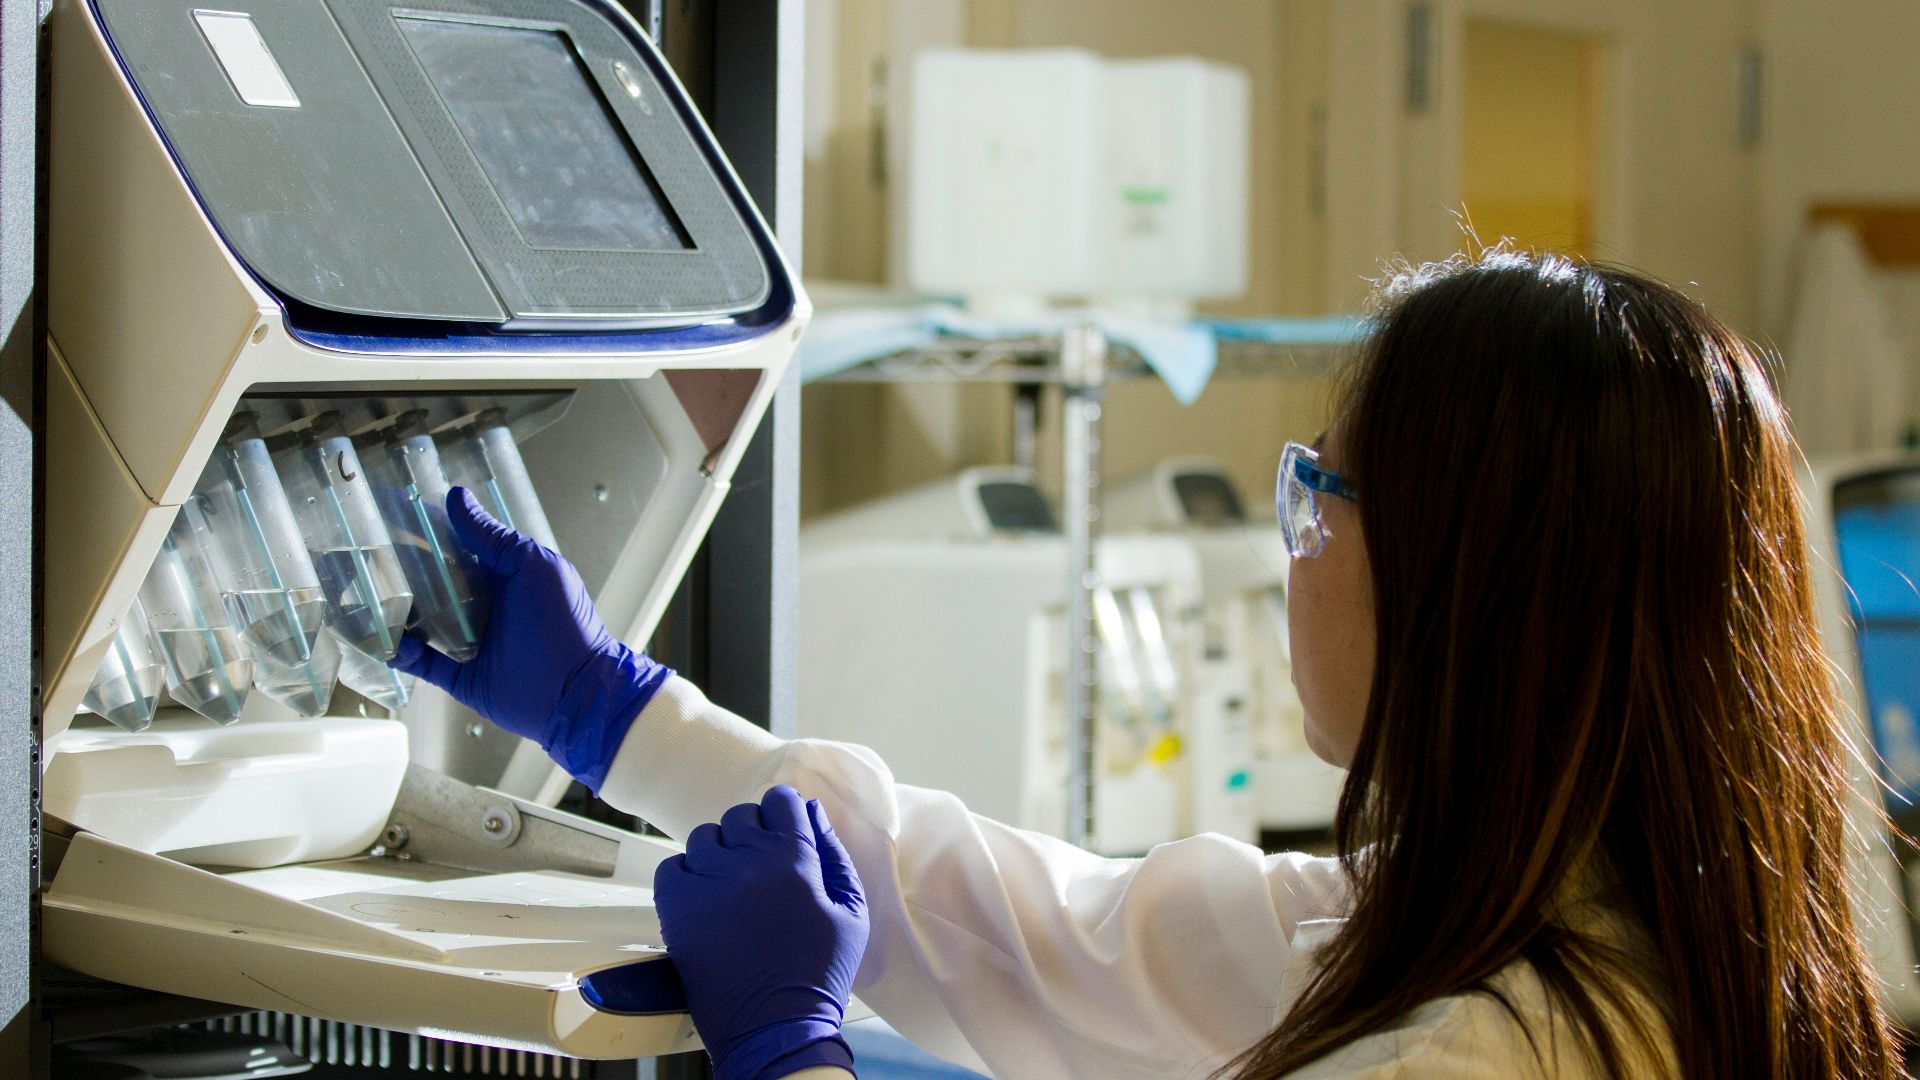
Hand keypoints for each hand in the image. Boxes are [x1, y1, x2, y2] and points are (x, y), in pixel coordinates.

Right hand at [390, 487, 670, 789]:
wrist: (575, 692)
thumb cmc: (564, 622)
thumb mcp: (532, 566)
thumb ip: (493, 537)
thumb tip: (458, 498)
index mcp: (503, 576)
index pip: (458, 548)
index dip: (428, 533)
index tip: (393, 513)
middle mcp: (485, 606)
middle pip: (434, 584)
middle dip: (403, 572)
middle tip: (365, 556)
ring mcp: (472, 642)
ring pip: (424, 622)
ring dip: (398, 612)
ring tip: (365, 597)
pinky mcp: (463, 676)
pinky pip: (424, 663)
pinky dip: (403, 653)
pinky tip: (387, 640)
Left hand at [654, 786, 867, 1079]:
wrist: (774, 1028)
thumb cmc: (818, 974)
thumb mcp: (850, 912)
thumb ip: (834, 855)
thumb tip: (812, 814)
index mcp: (795, 859)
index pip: (779, 800)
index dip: (781, 813)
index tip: (780, 831)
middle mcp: (749, 863)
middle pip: (741, 816)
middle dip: (751, 834)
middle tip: (758, 869)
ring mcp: (708, 882)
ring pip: (705, 837)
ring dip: (718, 855)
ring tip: (730, 888)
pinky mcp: (677, 907)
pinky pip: (672, 866)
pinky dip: (685, 876)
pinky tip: (704, 901)